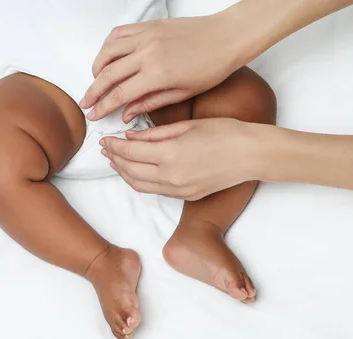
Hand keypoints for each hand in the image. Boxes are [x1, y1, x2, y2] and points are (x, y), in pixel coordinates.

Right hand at [80, 14, 244, 121]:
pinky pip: (118, 33)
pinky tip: (108, 57)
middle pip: (108, 75)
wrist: (227, 37)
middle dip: (93, 92)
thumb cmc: (211, 67)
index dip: (103, 107)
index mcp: (156, 74)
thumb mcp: (182, 93)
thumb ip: (149, 103)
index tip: (94, 115)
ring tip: (96, 81)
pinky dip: (108, 46)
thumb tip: (126, 114)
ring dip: (97, 68)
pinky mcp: (148, 26)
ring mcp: (146, 36)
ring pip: (108, 52)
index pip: (119, 94)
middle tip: (86, 103)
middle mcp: (147, 53)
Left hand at [100, 118, 260, 199]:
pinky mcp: (186, 196)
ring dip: (124, 173)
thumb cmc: (224, 132)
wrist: (252, 155)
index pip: (129, 152)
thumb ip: (154, 134)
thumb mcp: (186, 126)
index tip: (104, 140)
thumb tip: (130, 137)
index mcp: (170, 154)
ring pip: (139, 185)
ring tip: (115, 162)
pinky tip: (136, 172)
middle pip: (130, 171)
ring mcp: (178, 189)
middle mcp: (171, 176)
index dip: (113, 146)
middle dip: (114, 159)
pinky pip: (155, 191)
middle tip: (106, 149)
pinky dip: (140, 182)